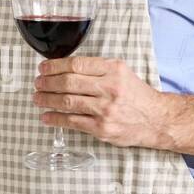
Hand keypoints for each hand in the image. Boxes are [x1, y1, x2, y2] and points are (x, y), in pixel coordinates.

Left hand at [32, 55, 164, 146]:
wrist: (156, 119)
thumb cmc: (136, 95)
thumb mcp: (122, 72)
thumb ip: (98, 69)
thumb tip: (66, 68)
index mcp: (114, 70)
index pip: (76, 65)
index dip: (55, 66)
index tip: (43, 68)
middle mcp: (110, 88)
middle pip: (69, 82)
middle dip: (48, 83)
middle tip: (37, 83)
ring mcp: (105, 109)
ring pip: (68, 102)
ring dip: (47, 100)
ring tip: (37, 98)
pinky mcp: (102, 128)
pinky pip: (72, 122)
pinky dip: (56, 119)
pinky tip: (46, 116)